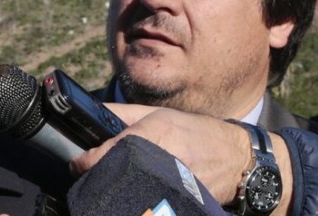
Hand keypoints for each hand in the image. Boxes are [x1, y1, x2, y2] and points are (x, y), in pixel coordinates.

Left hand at [70, 103, 290, 211]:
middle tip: (92, 179)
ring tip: (113, 189)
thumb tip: (93, 111)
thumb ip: (124, 114)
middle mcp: (161, 159)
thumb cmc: (197, 133)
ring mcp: (170, 184)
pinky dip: (136, 203)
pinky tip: (135, 198)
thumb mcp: (160, 115)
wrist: (239, 161)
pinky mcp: (178, 203)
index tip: (78, 164)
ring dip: (116, 193)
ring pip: (127, 194)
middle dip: (99, 179)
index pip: (106, 153)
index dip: (86, 161)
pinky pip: (147, 206)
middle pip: (113, 177)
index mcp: (154, 133)